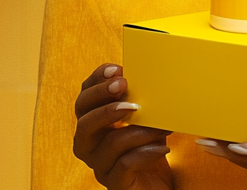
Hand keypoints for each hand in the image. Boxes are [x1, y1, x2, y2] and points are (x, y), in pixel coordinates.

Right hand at [73, 63, 174, 188]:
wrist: (156, 186)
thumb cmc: (148, 147)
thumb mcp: (145, 120)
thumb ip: (140, 101)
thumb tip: (153, 75)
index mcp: (93, 125)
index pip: (84, 99)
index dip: (96, 82)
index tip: (117, 69)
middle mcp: (90, 145)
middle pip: (84, 121)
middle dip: (103, 100)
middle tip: (124, 86)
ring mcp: (100, 166)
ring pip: (109, 143)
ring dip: (137, 129)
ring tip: (161, 125)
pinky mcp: (115, 184)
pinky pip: (124, 165)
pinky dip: (145, 153)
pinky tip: (162, 148)